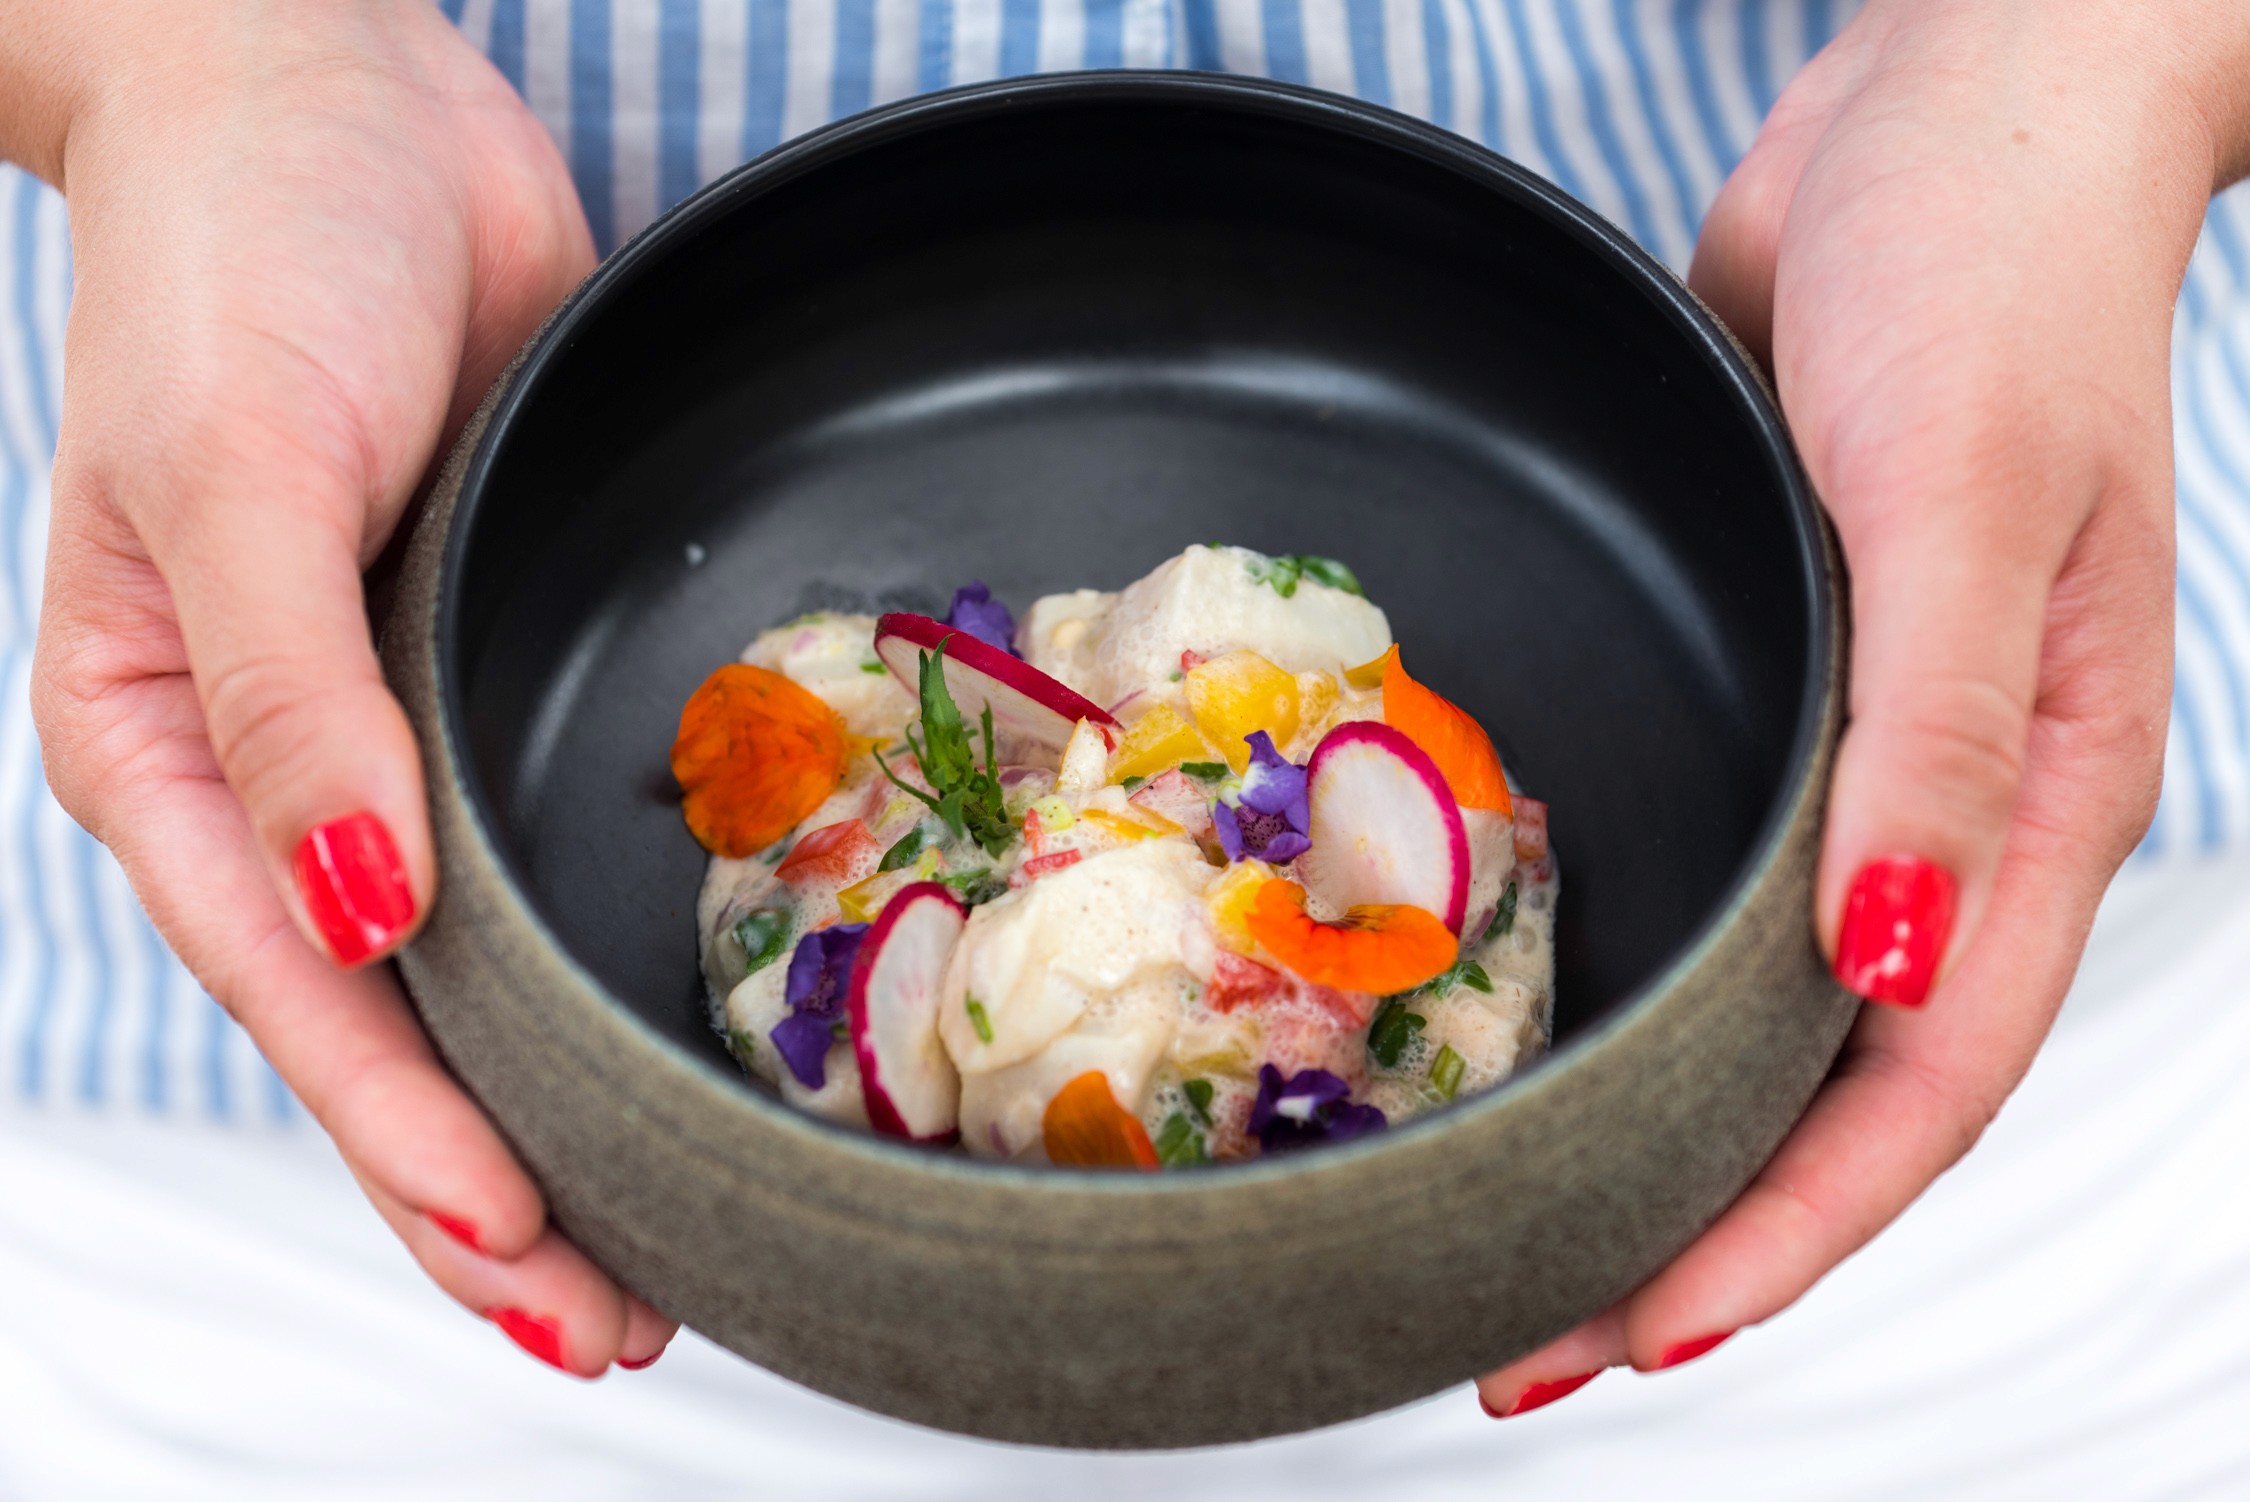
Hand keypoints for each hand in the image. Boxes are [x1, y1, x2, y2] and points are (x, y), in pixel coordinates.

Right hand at [19, 0, 673, 1374]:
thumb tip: (362, 912)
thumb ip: (290, 702)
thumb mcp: (232, 472)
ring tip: (657, 1252)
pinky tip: (665, 1046)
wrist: (329, 101)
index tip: (531, 1244)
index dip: (413, 1138)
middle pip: (386, 1038)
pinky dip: (592, 969)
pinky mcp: (488, 676)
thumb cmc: (238, 260)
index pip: (304, 998)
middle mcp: (284, 778)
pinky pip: (542, 855)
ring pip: (473, 982)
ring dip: (557, 1117)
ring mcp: (395, 737)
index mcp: (164, 757)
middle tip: (619, 1320)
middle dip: (489, 1195)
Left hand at [1478, 0, 2249, 1414]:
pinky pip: (1691, 870)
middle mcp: (1936, 813)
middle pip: (1818, 1088)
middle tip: (1519, 1339)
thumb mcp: (1970, 495)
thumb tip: (1884, 975)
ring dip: (1636, 1130)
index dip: (1784, 1234)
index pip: (1915, 1087)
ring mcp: (1846, 759)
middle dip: (1685, 1231)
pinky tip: (1502, 1013)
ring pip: (1746, 1004)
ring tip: (1498, 1231)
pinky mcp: (1760, 689)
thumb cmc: (1991, 278)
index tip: (1640, 1332)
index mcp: (2031, 804)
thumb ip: (1935, 737)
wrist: (1942, 122)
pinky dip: (1612, 972)